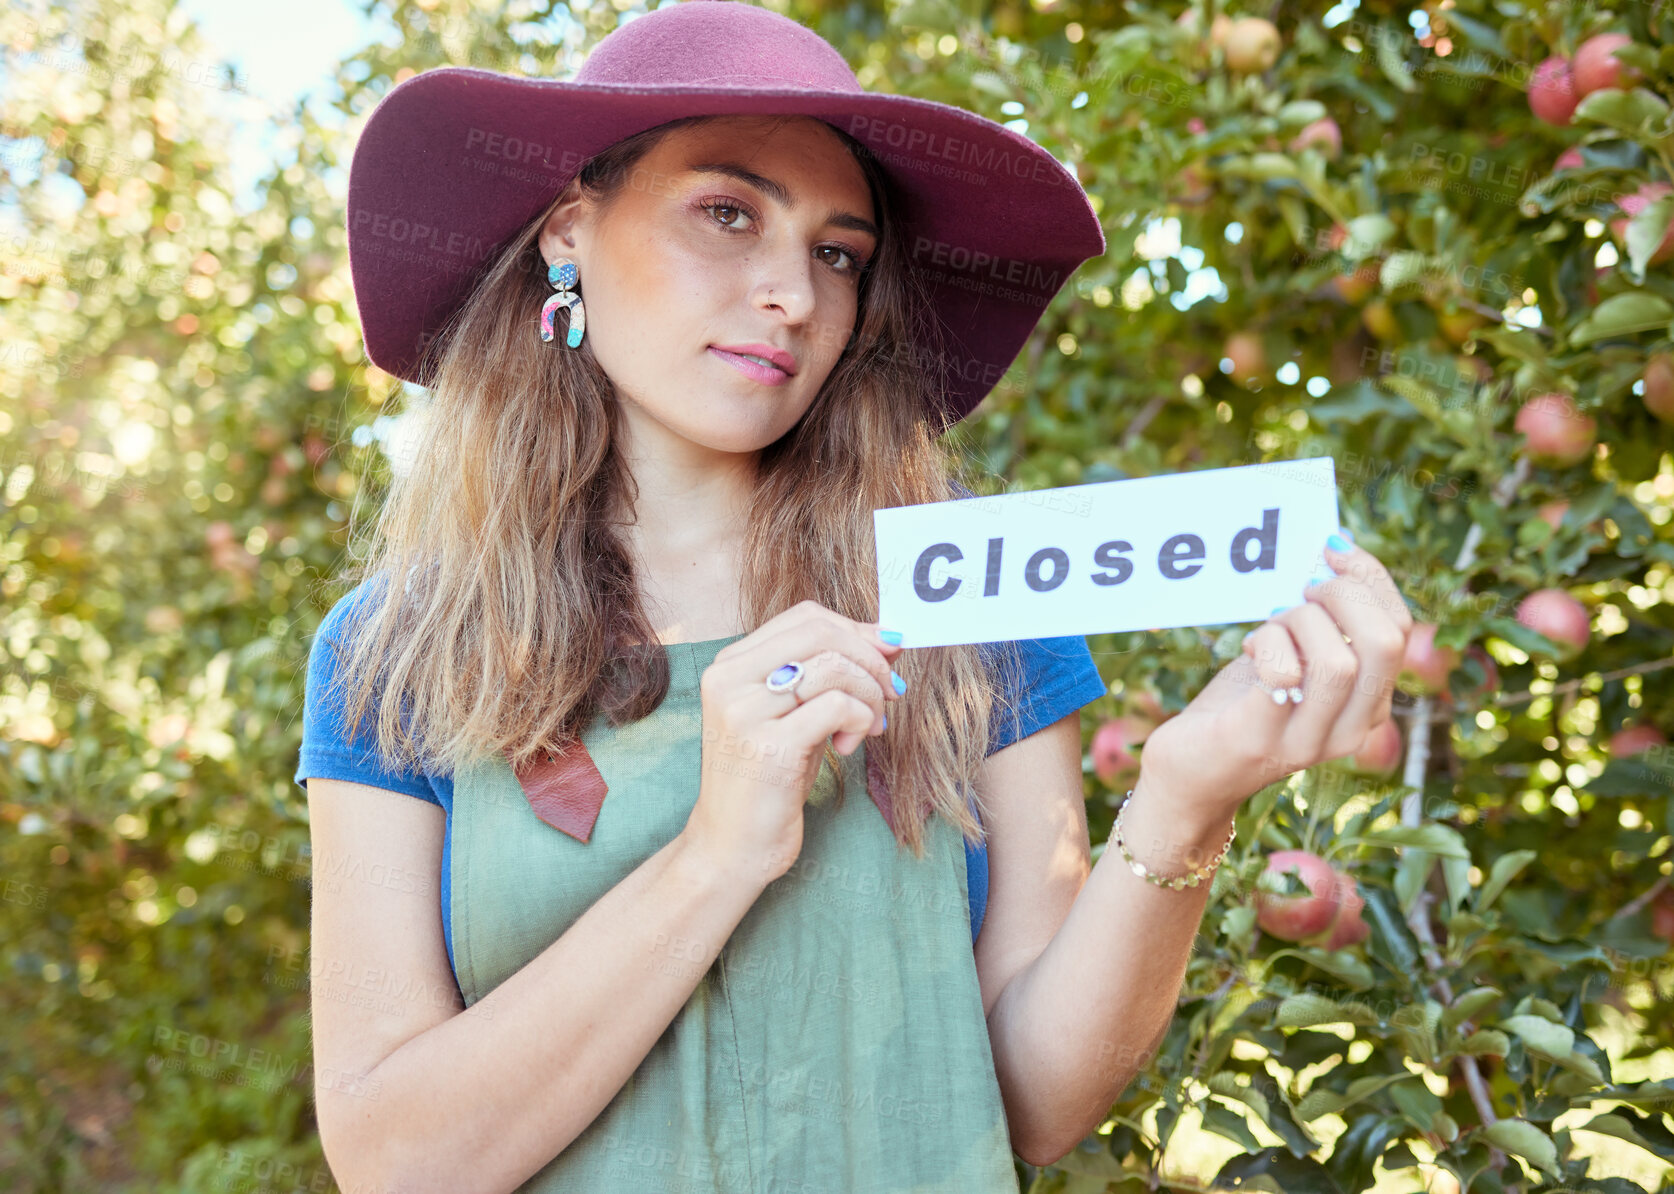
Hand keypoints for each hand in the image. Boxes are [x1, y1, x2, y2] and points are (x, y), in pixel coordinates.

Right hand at [681, 600, 905, 885]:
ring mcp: (744, 711)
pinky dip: (861, 721)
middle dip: (869, 658)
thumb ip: (829, 676)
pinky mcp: (768, 745)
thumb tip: (888, 639)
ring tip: (871, 726)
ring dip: (870, 695)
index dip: (855, 630)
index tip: (886, 656)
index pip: (804, 618)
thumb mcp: (796, 716)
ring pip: (834, 668)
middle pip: (820, 633)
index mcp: (730, 665)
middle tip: (891, 690)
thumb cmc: (767, 781)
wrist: (730, 847)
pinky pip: (838, 707)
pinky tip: (850, 746)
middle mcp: (729, 679)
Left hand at [1136, 532, 1413, 819]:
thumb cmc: (1242, 707)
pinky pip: (1283, 676)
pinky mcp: (1258, 740)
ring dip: (1300, 622)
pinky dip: (1268, 644)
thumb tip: (1332, 553)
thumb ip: (1320, 625)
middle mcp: (1350, 729)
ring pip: (1338, 662)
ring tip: (1271, 627)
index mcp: (1367, 706)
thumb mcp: (1292, 661)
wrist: (1190, 775)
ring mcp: (1307, 740)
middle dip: (1345, 594)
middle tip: (1304, 587)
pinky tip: (1250, 648)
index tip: (1333, 549)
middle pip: (1384, 643)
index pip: (1399, 631)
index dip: (1371, 579)